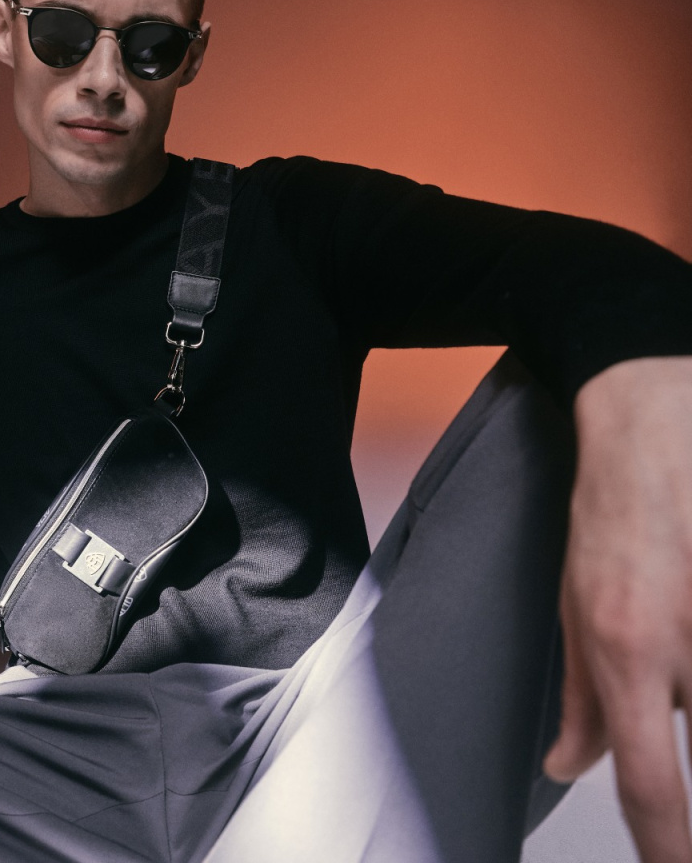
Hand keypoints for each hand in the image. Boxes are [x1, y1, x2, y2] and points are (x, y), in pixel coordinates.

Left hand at [544, 356, 691, 862]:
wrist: (654, 425)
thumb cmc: (610, 513)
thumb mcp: (573, 605)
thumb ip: (576, 696)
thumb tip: (567, 766)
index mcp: (627, 651)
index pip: (653, 785)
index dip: (669, 850)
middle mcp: (686, 645)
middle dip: (683, 732)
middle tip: (667, 704)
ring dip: (685, 674)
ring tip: (667, 601)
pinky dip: (691, 651)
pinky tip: (679, 595)